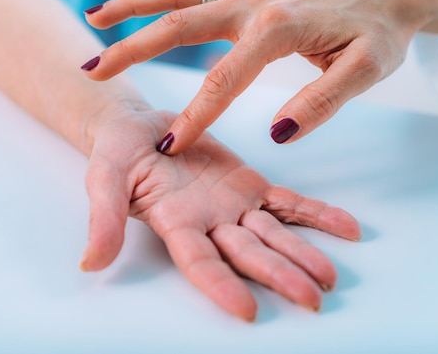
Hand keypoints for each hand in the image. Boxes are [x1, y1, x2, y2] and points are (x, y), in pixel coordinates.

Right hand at [79, 104, 360, 320]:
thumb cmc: (118, 153)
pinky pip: (288, 202)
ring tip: (330, 277)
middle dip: (279, 275)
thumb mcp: (103, 177)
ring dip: (303, 253)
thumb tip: (90, 262)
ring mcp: (234, 207)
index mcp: (175, 224)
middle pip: (248, 253)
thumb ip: (104, 216)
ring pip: (274, 234)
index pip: (200, 261)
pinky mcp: (251, 186)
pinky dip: (316, 214)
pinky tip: (347, 229)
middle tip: (310, 299)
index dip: (220, 284)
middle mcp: (210, 224)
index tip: (246, 309)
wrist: (141, 129)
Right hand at [81, 0, 437, 153]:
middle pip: (182, 25)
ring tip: (93, 16)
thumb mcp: (366, 71)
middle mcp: (256, 5)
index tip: (170, 144)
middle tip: (93, 71)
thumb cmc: (380, 34)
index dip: (197, 114)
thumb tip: (278, 133)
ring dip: (134, 6)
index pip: (226, 77)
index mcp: (281, 28)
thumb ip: (322, 101)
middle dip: (134, 49)